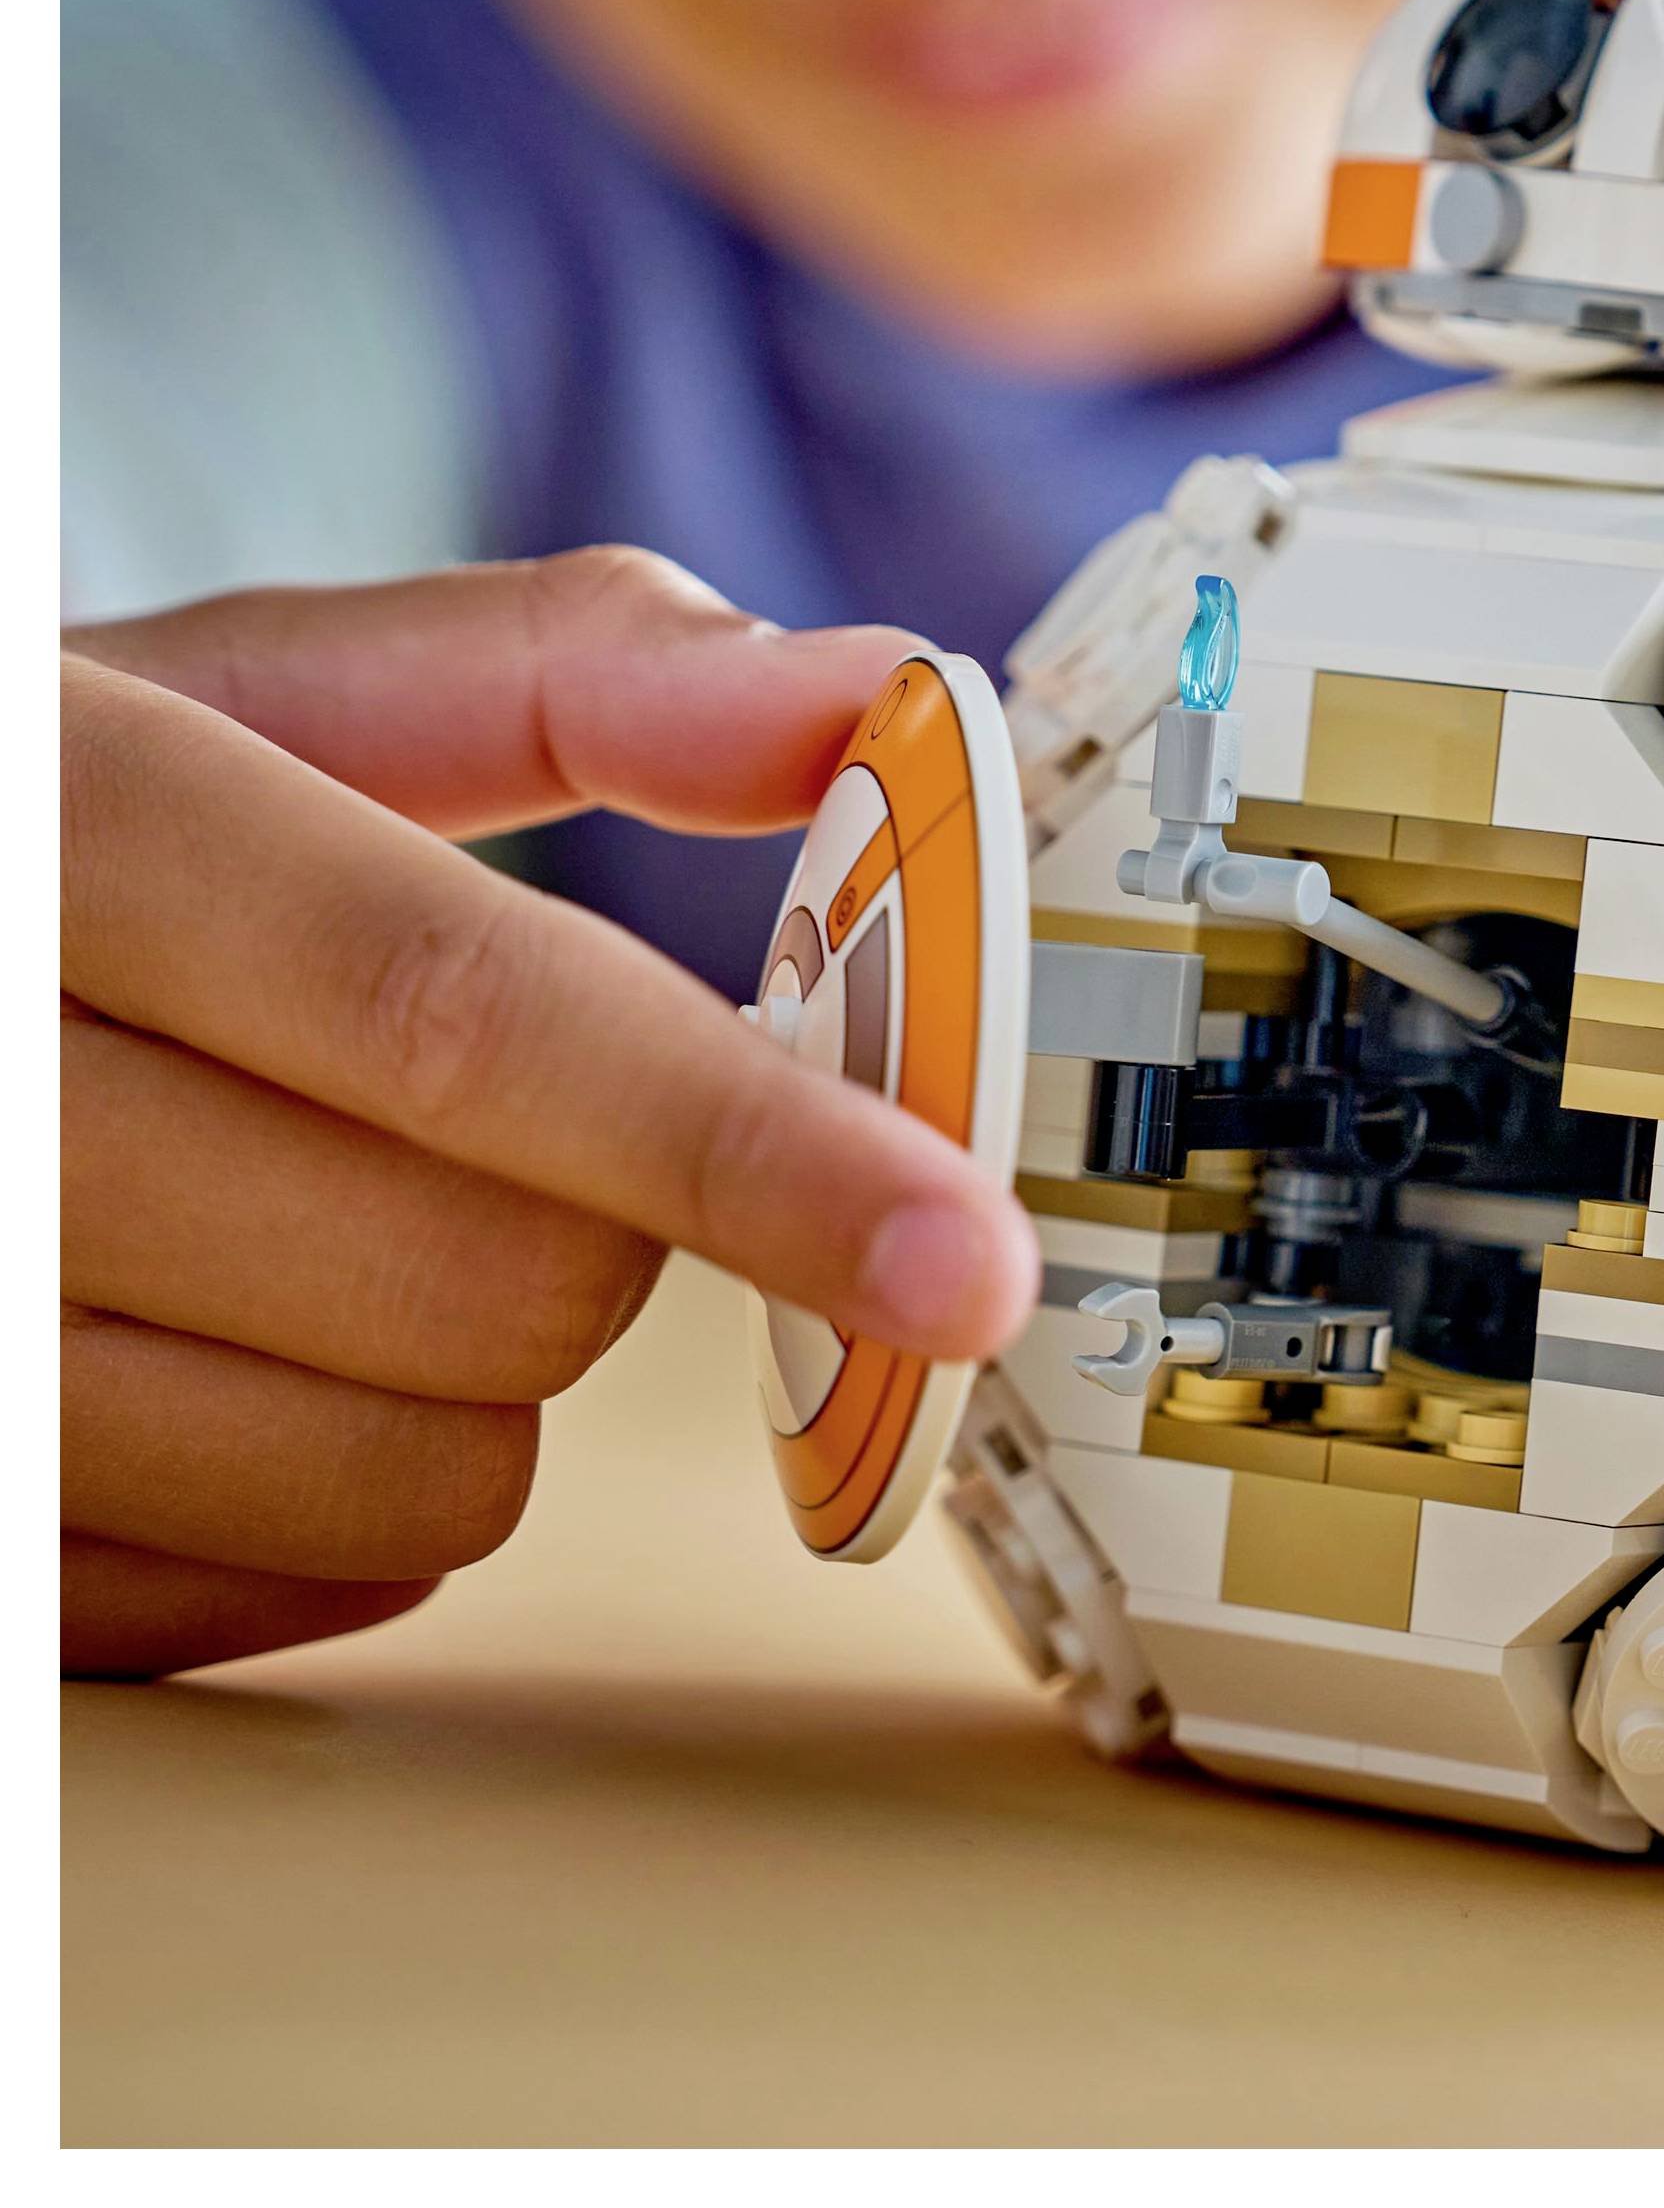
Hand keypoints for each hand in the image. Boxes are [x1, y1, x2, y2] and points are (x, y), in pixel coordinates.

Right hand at [62, 550, 1039, 1677]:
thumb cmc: (70, 831)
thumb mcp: (252, 693)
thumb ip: (566, 671)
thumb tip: (872, 690)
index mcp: (72, 820)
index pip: (458, 1016)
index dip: (747, 1148)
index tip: (964, 1257)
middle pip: (493, 1282)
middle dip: (614, 1226)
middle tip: (513, 1130)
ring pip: (408, 1481)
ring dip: (477, 1380)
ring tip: (335, 1221)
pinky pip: (277, 1602)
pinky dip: (333, 1498)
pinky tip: (243, 1338)